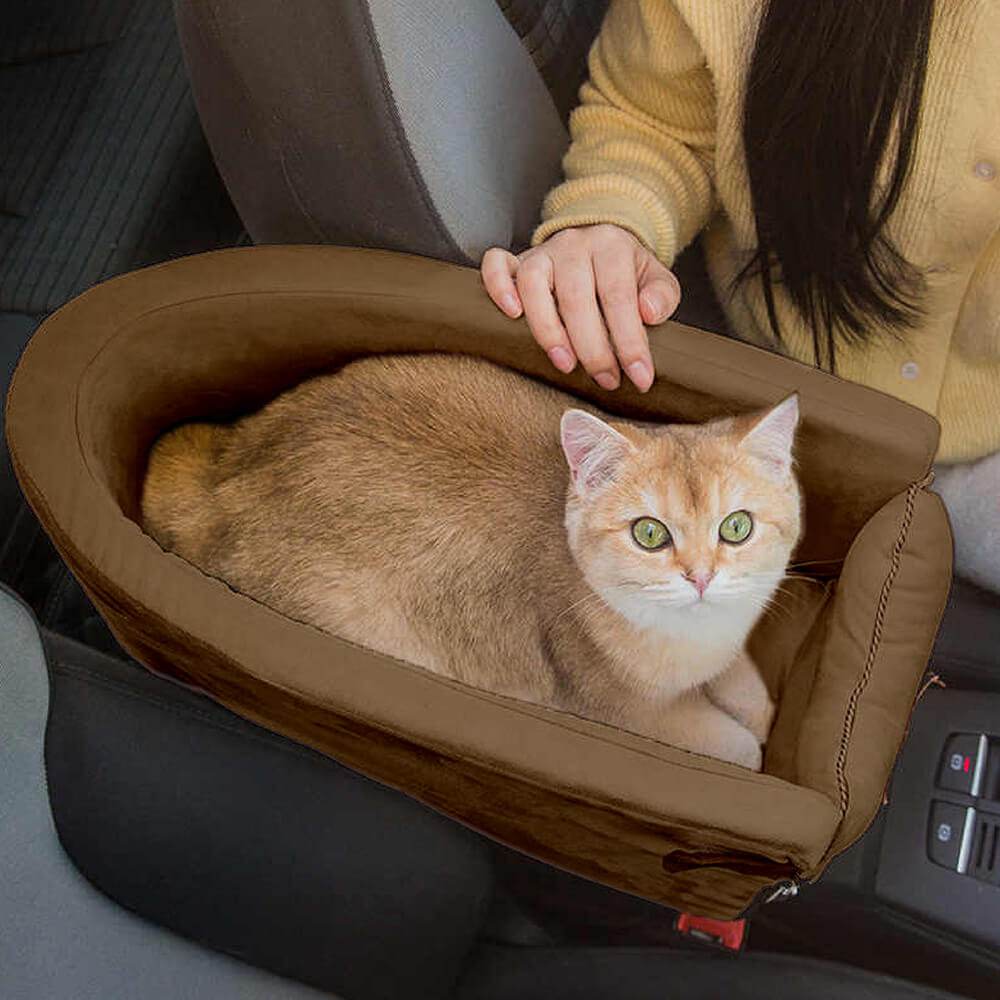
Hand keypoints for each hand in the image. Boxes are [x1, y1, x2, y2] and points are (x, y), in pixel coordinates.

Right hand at [481, 224, 680, 391]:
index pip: (619, 297)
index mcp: (612, 246)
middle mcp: (574, 244)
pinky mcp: (518, 260)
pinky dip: (500, 287)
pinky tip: (513, 315)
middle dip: (592, 347)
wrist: (600, 240)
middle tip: (605, 379)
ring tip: (565, 363)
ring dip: (547, 329)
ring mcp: (543, 251)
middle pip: (576, 297)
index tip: (639, 377)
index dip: (629, 341)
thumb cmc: (626, 271)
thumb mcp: (655, 278)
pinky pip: (497, 264)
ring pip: (533, 283)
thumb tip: (648, 314)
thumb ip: (662, 295)